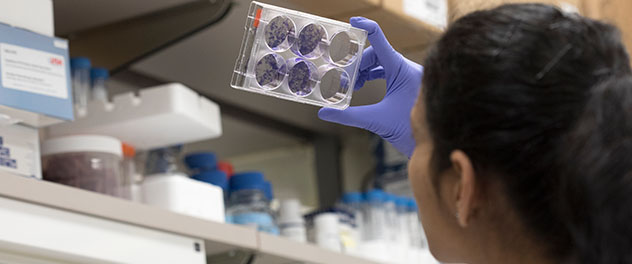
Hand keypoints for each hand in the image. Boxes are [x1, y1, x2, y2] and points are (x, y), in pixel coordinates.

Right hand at [318, 17, 422, 157]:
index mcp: (401, 69)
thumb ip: (348, 116)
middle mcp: (407, 68)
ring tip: (352, 84)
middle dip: (358, 62)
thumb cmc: (410, 131)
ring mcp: (409, 75)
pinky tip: (362, 84)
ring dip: (364, 69)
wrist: (433, 143)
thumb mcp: (376, 120)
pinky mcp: (409, 83)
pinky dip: (373, 74)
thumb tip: (324, 113)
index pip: (380, 41)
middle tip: (345, 77)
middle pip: (377, 53)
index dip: (366, 28)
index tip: (353, 21)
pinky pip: (389, 70)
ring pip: (382, 62)